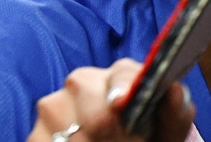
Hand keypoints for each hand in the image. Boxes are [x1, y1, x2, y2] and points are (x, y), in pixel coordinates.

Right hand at [28, 58, 194, 141]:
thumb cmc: (146, 137)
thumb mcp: (167, 129)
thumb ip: (175, 111)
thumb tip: (173, 89)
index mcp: (120, 75)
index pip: (121, 76)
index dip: (122, 90)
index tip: (121, 105)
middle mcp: (83, 81)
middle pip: (96, 112)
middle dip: (115, 136)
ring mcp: (54, 106)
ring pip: (72, 134)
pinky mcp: (35, 133)